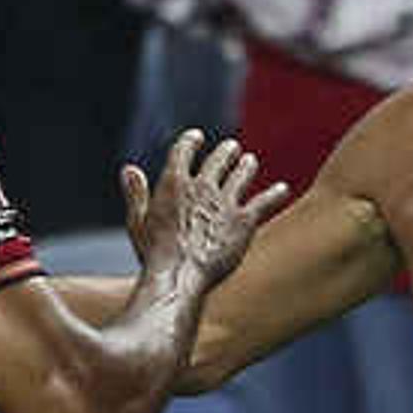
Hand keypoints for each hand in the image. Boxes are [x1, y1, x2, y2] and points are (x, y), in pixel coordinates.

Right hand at [121, 131, 290, 292]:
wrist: (180, 275)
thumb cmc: (154, 253)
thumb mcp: (138, 221)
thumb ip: (136, 193)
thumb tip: (129, 168)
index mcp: (174, 183)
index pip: (182, 152)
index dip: (190, 142)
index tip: (196, 137)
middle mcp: (202, 187)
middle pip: (217, 161)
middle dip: (225, 152)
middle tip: (232, 148)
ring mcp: (225, 202)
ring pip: (241, 176)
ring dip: (246, 167)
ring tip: (250, 161)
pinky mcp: (244, 221)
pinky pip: (264, 202)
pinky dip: (275, 194)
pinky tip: (283, 189)